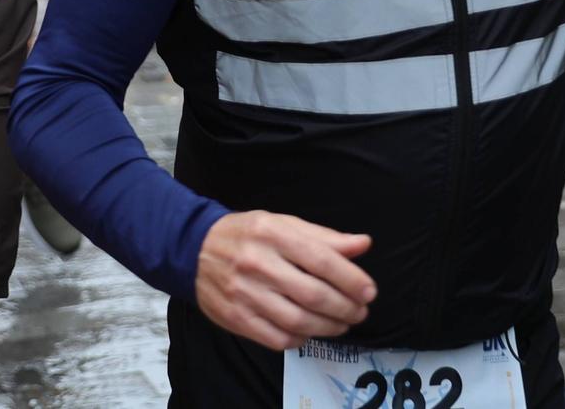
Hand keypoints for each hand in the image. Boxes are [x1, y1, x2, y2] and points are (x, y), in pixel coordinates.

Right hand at [196, 211, 375, 350]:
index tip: (369, 291)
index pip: (321, 259)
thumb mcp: (284, 224)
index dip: (350, 278)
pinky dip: (299, 340)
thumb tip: (362, 245)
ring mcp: (244, 293)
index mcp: (273, 234)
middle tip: (360, 311)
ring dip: (327, 327)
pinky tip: (310, 333)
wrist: (194, 249)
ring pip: (296, 320)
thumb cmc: (247, 234)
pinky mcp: (235, 317)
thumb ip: (324, 237)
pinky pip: (275, 338)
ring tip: (342, 324)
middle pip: (312, 294)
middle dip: (344, 307)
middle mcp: (258, 263)